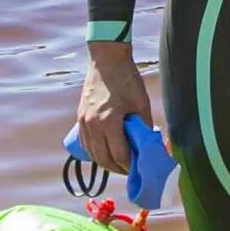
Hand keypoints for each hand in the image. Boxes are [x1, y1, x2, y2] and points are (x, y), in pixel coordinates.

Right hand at [78, 44, 153, 170]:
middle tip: (131, 171)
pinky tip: (104, 154)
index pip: (119, 155)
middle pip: (103, 159)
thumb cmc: (127, 80)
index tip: (138, 170)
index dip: (129, 166)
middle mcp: (93, 125)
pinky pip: (85, 143)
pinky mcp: (80, 118)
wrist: (106, 60)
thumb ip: (144, 126)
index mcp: (109, 122)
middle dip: (118, 169)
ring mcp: (84, 122)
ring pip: (92, 154)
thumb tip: (149, 145)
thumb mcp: (141, 104)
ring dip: (105, 163)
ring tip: (119, 164)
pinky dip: (94, 153)